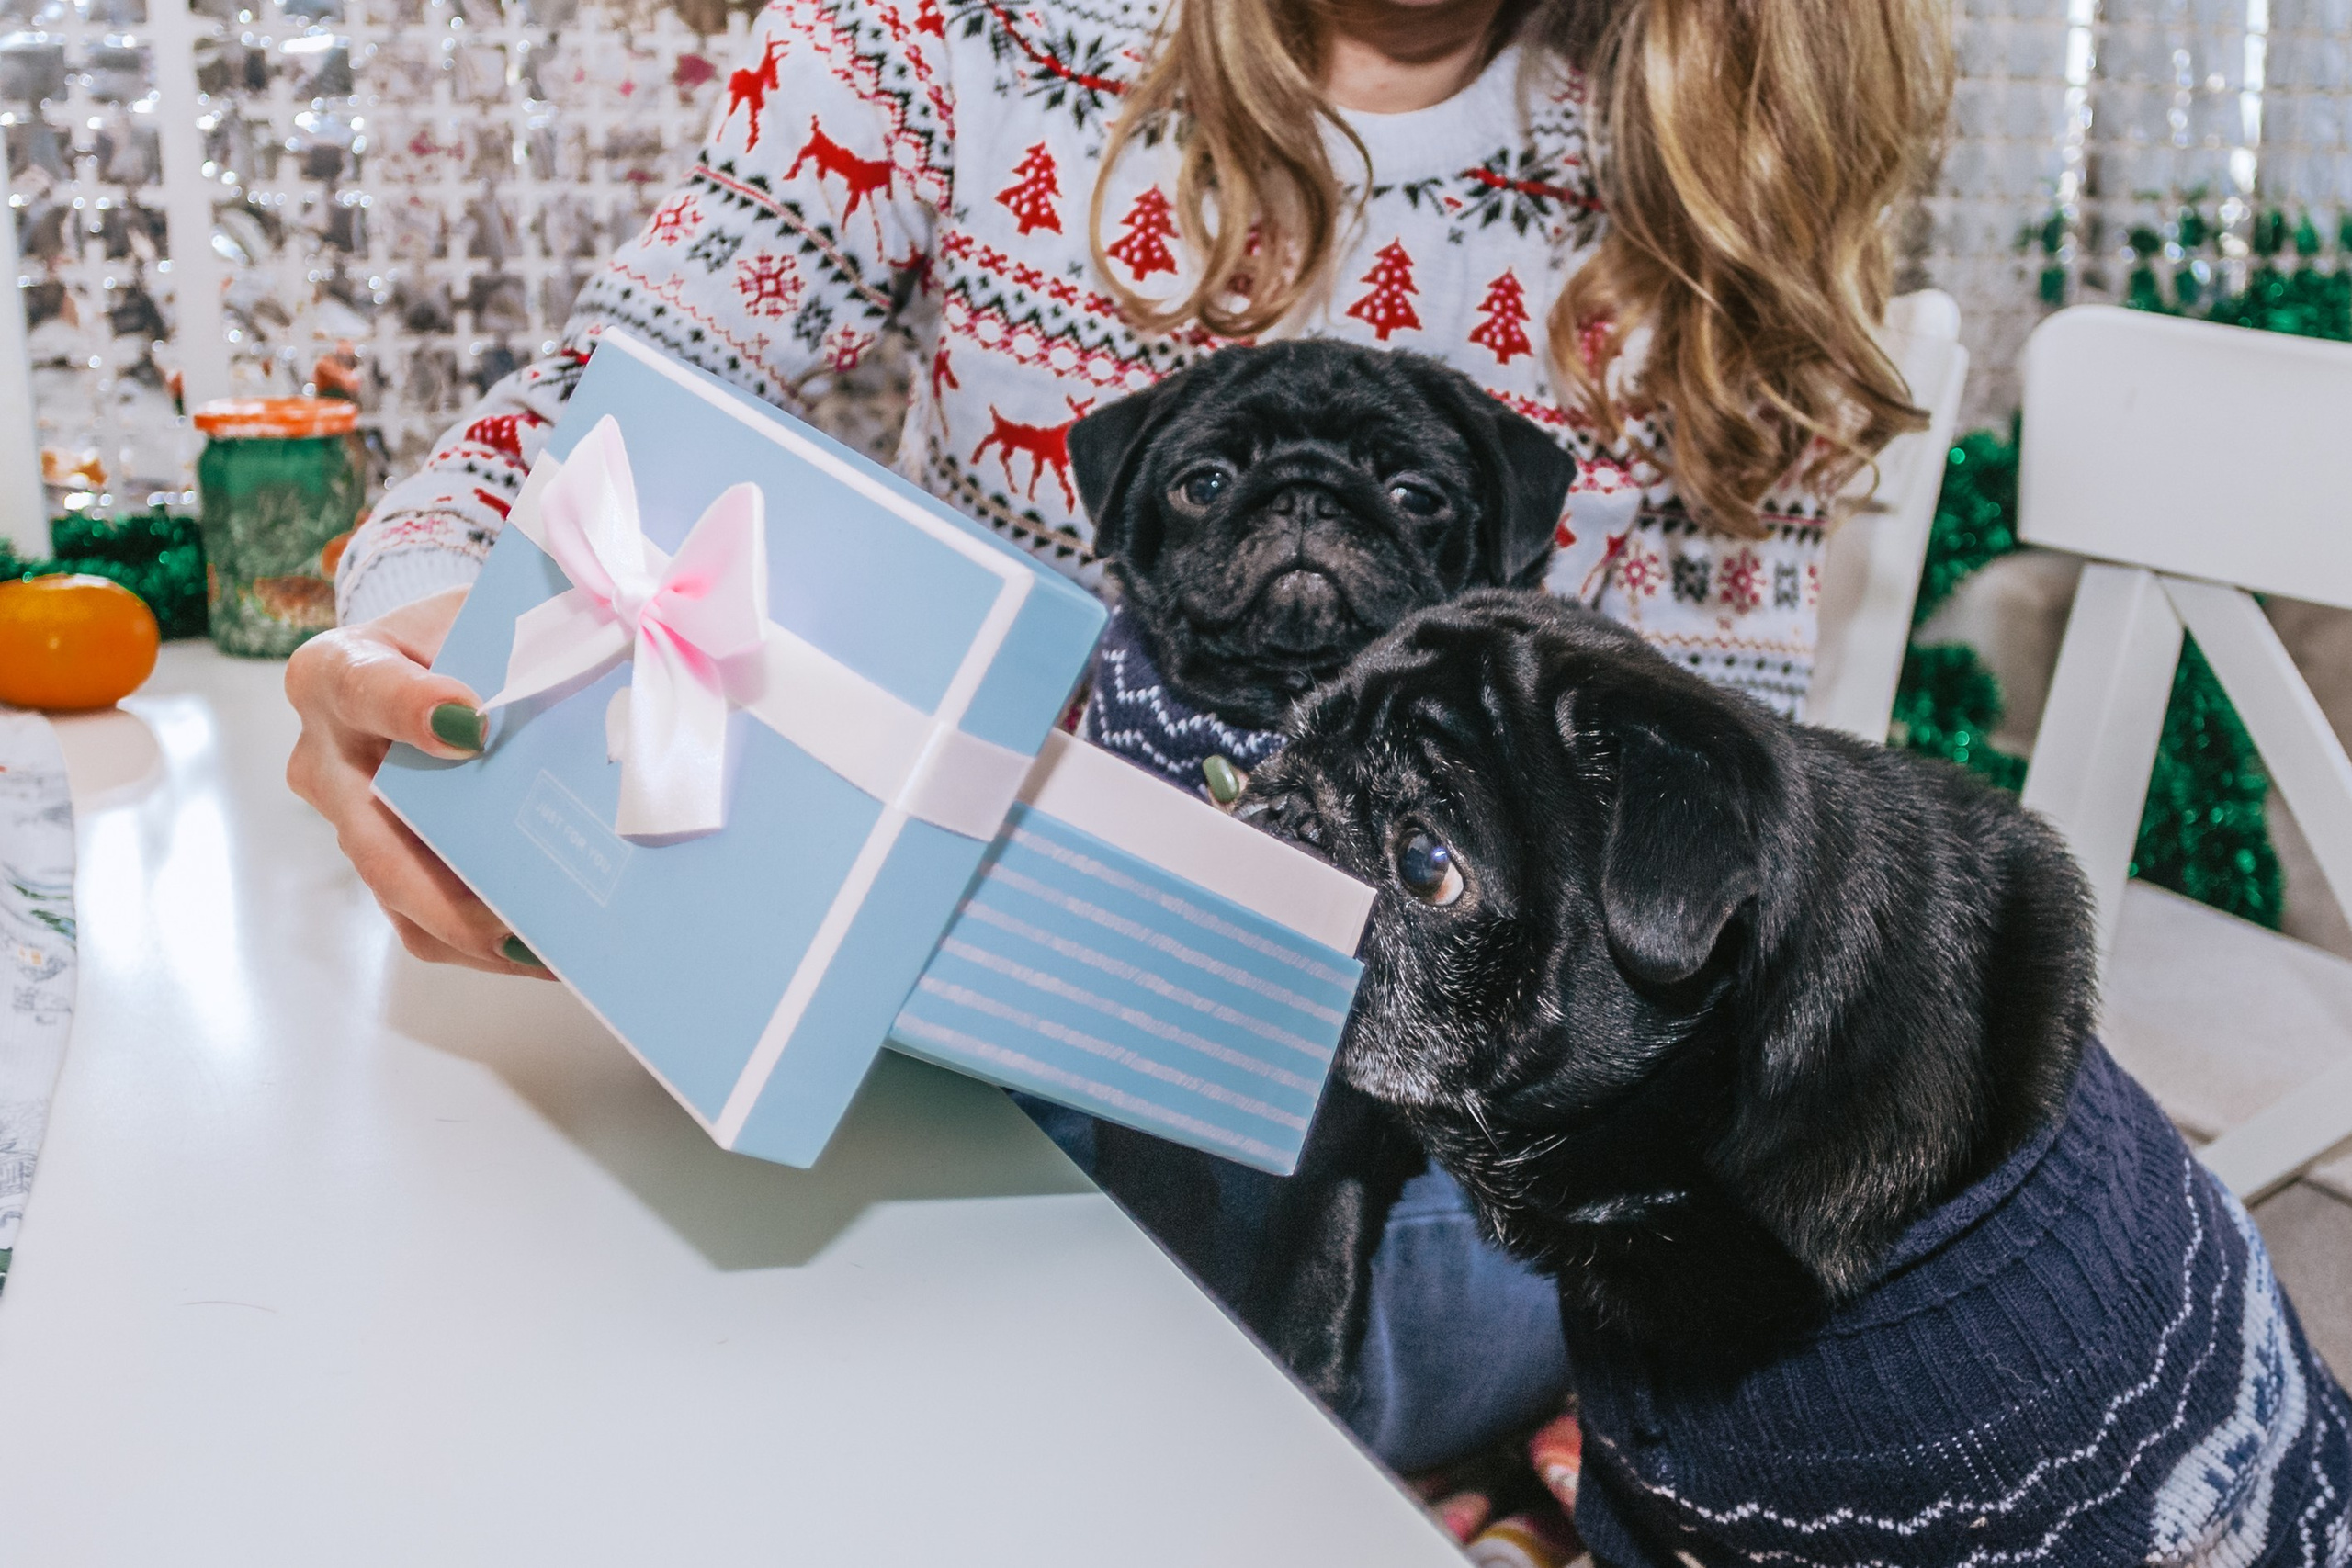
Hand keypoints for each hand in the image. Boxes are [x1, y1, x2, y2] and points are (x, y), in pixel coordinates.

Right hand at [285, 586, 549, 976]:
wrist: (435, 658)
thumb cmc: (461, 635)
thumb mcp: (477, 619)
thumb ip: (503, 655)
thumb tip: (554, 700)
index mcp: (336, 672)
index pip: (363, 689)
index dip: (412, 710)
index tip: (471, 725)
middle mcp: (324, 754)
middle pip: (374, 839)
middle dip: (448, 894)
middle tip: (517, 921)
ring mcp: (349, 818)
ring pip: (399, 896)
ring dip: (477, 934)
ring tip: (552, 950)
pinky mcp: (383, 862)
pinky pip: (423, 920)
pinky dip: (484, 942)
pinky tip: (548, 947)